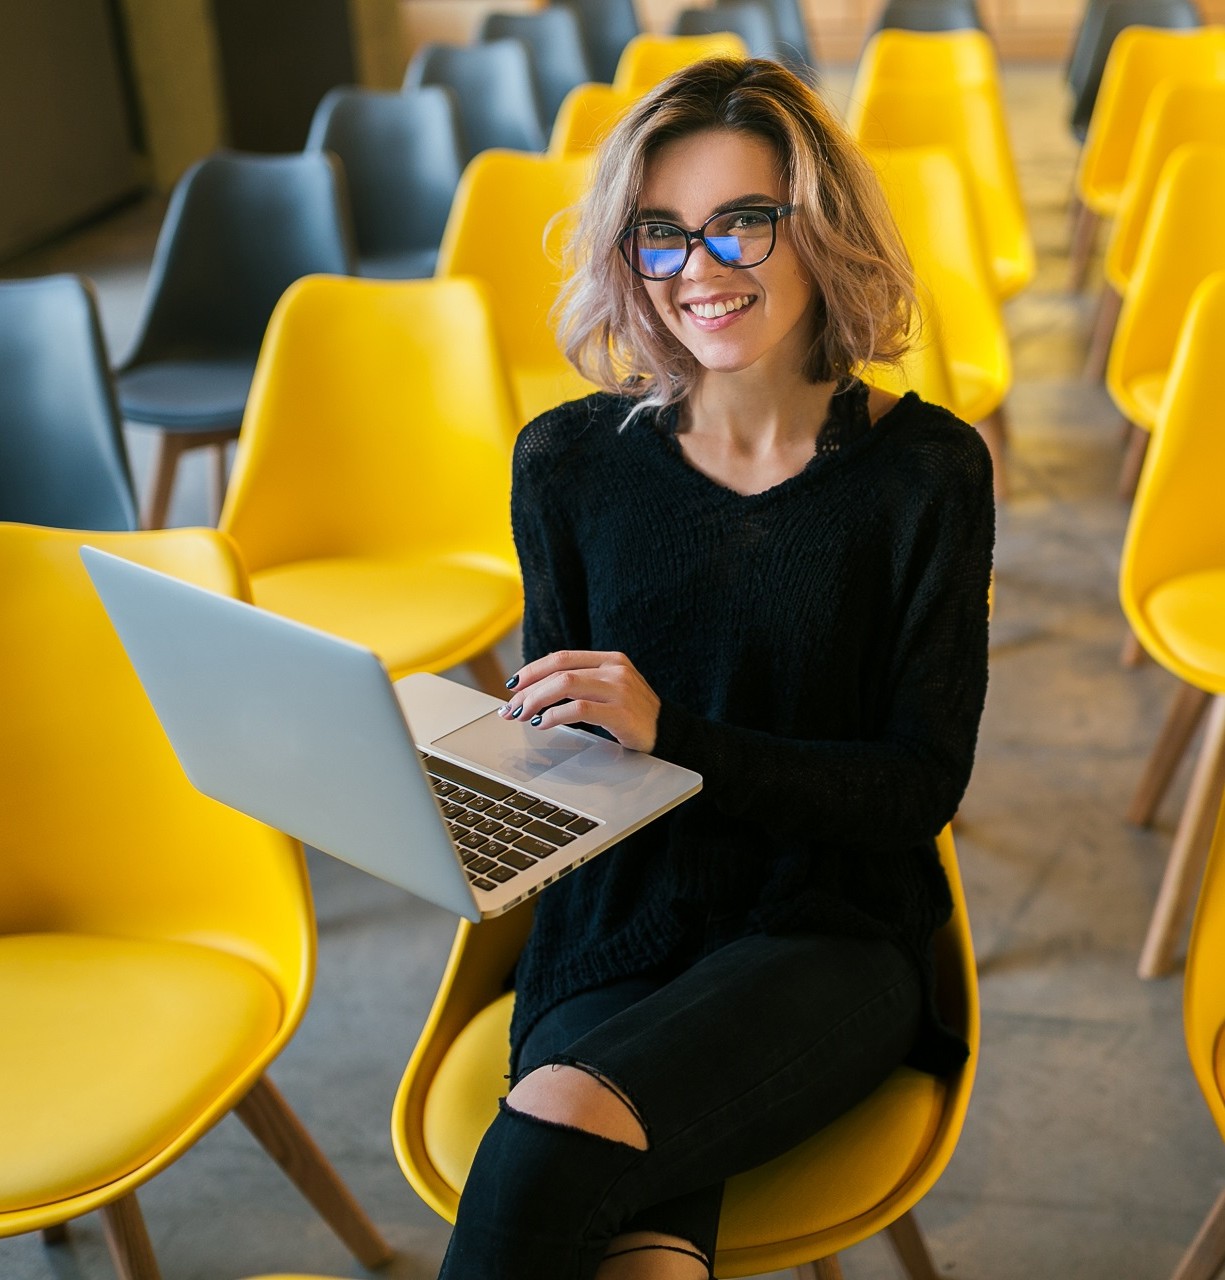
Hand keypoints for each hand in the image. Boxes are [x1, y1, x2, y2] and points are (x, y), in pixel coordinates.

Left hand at [498, 650, 660, 753]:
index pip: (562, 657)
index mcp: (610, 659)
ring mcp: (619, 689)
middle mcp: (615, 669)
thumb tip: (537, 691)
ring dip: (536, 700)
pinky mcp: (620, 712)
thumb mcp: (610, 690)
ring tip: (523, 715)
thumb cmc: (633, 715)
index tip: (513, 684)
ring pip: (565, 684)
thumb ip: (583, 684)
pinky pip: (578, 709)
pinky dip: (554, 716)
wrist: (668, 734)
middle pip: (559, 669)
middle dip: (528, 688)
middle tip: (511, 706)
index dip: (533, 669)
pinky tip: (544, 724)